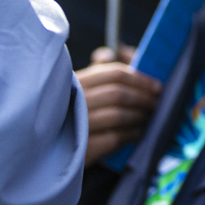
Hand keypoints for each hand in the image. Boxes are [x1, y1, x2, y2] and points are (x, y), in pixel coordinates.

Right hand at [80, 46, 158, 165]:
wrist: (47, 152)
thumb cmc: (69, 114)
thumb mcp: (79, 89)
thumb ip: (98, 70)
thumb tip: (118, 51)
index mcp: (75, 82)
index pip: (113, 73)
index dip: (140, 79)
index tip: (157, 86)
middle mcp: (73, 101)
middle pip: (118, 93)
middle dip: (143, 97)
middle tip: (157, 103)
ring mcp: (75, 124)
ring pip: (117, 115)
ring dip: (139, 116)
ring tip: (148, 117)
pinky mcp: (81, 147)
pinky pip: (113, 138)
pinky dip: (129, 134)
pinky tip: (137, 133)